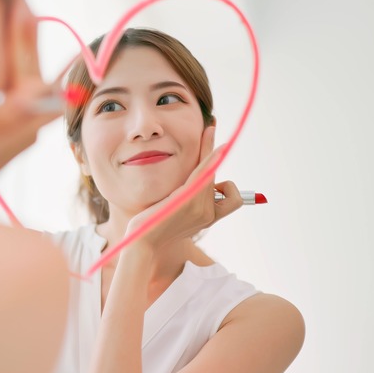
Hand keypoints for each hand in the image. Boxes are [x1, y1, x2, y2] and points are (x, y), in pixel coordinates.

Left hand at [125, 126, 242, 251]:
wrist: (143, 245)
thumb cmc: (154, 230)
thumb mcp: (176, 216)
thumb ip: (188, 201)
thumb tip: (193, 186)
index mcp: (208, 218)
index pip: (230, 196)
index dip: (227, 182)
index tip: (218, 163)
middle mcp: (209, 214)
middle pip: (219, 177)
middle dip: (215, 153)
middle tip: (211, 128)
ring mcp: (200, 208)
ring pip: (211, 171)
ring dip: (211, 147)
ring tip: (210, 127)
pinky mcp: (187, 200)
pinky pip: (203, 173)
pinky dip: (209, 156)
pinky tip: (209, 140)